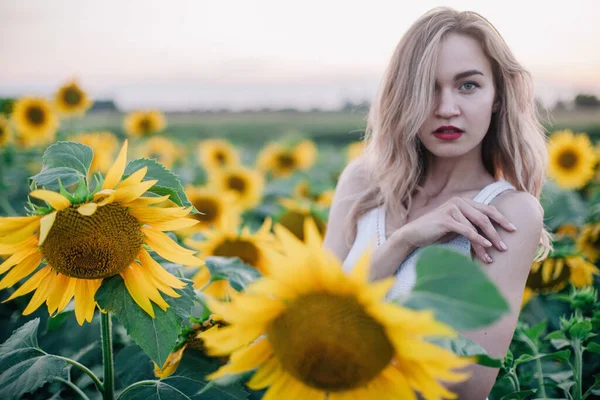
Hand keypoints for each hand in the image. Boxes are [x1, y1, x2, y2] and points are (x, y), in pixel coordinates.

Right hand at [395, 197, 516, 262]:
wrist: (413, 235)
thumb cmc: (435, 233)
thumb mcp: (456, 227)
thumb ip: (470, 225)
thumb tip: (491, 235)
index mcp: (463, 202)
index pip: (487, 209)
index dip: (502, 219)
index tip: (514, 230)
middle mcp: (458, 202)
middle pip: (485, 217)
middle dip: (498, 232)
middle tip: (506, 246)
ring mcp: (452, 209)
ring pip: (477, 226)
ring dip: (488, 241)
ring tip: (495, 253)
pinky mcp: (446, 219)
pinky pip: (467, 230)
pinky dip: (478, 240)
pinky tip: (486, 247)